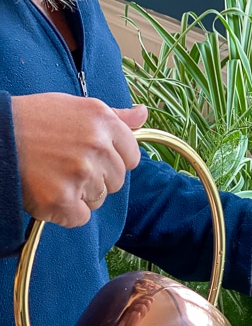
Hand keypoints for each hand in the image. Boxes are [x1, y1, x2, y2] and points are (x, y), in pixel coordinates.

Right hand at [12, 93, 147, 227]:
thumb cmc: (35, 121)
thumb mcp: (76, 108)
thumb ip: (114, 117)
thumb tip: (142, 114)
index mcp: (103, 121)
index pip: (132, 157)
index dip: (113, 160)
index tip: (93, 156)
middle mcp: (97, 147)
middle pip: (116, 181)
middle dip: (97, 178)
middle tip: (67, 164)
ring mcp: (81, 175)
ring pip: (98, 199)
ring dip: (80, 194)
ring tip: (55, 174)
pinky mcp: (63, 200)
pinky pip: (80, 217)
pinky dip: (66, 212)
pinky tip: (50, 191)